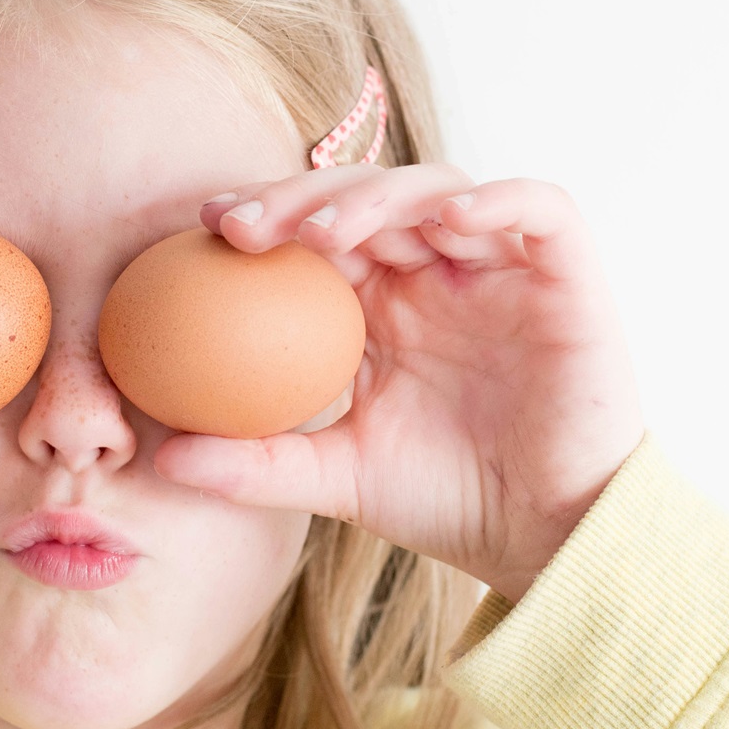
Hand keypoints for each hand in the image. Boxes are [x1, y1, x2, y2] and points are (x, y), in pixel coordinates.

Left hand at [153, 161, 645, 603]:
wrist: (547, 539)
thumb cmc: (445, 502)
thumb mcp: (335, 479)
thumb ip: (255, 463)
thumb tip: (161, 460)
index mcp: (380, 304)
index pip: (316, 234)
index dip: (265, 215)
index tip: (205, 227)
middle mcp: (436, 273)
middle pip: (365, 197)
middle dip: (301, 197)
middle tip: (244, 225)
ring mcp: (499, 269)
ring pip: (438, 190)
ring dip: (379, 197)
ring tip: (326, 231)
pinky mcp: (566, 275)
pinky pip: (541, 210)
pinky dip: (499, 200)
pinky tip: (449, 219)